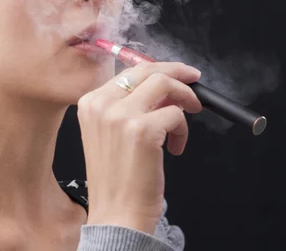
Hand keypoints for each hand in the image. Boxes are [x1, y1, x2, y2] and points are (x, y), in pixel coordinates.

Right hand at [77, 62, 201, 233]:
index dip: (158, 70)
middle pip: (148, 70)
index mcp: (91, 102)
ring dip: (185, 98)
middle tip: (194, 80)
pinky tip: (176, 148)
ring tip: (188, 119)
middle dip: (177, 72)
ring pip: (165, 84)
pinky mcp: (143, 130)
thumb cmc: (118, 179)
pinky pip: (176, 114)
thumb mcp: (112, 133)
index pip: (130, 72)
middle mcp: (102, 104)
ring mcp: (121, 116)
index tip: (177, 75)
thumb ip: (130, 106)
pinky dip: (183, 130)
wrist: (117, 215)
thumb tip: (165, 88)